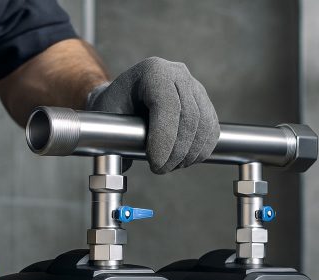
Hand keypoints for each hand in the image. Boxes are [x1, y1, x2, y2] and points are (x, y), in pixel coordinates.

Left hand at [87, 57, 219, 173]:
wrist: (126, 96)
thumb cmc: (115, 105)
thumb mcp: (107, 116)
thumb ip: (112, 139)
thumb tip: (124, 167)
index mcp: (153, 71)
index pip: (167, 105)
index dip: (165, 138)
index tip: (155, 163)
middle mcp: (178, 74)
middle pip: (189, 118)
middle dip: (176, 152)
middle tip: (160, 169)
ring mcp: (195, 88)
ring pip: (204, 127)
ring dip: (189, 154)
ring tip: (170, 166)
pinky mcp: (204, 103)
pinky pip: (211, 131)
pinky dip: (200, 151)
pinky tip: (183, 160)